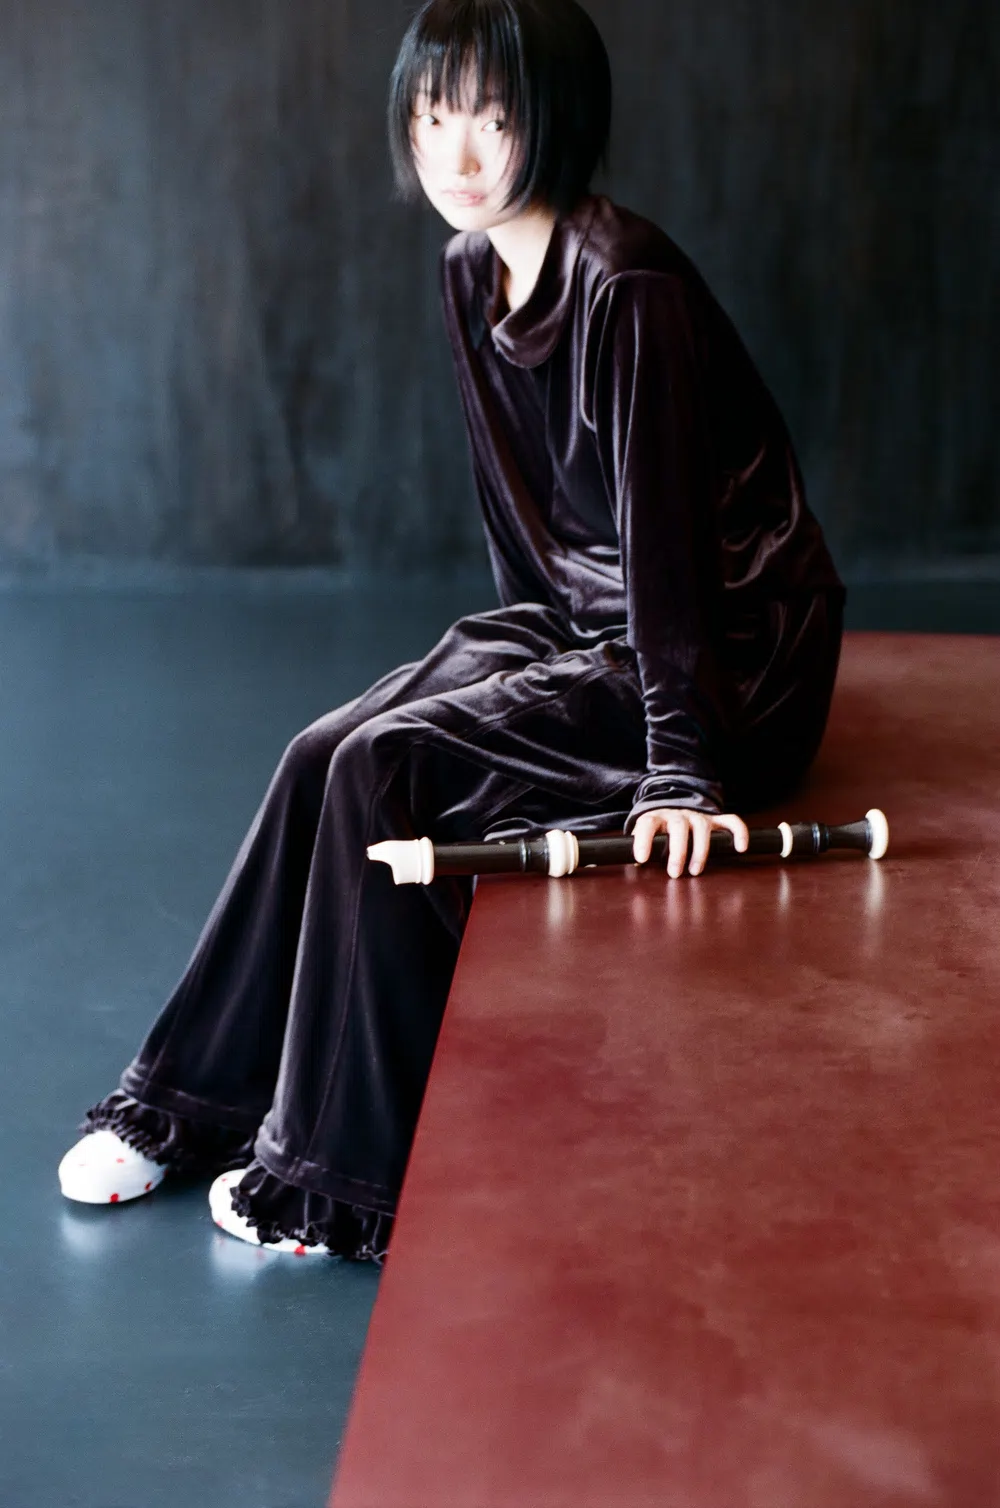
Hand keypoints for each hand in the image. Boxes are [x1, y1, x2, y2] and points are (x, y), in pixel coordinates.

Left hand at [631, 809, 749, 877]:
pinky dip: (738, 832)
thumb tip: (636, 867)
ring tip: (695, 871)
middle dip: (677, 852)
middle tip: (674, 873)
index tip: (641, 859)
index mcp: (657, 818)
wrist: (674, 806)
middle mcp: (678, 815)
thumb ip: (642, 848)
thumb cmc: (659, 829)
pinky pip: (730, 821)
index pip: (647, 824)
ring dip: (700, 851)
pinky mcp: (715, 820)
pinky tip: (740, 848)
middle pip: (679, 827)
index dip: (643, 840)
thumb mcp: (646, 835)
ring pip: (702, 828)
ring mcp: (698, 816)